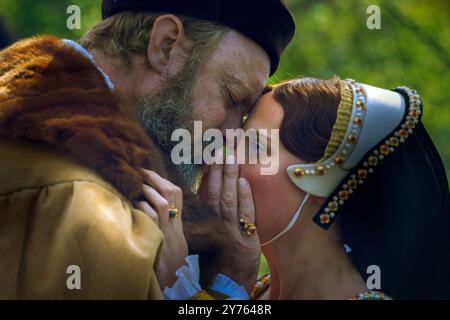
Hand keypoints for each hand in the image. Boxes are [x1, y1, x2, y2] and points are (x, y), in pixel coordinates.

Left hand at [135, 169, 187, 288]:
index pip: (178, 195)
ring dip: (148, 192)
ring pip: (162, 204)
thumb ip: (164, 225)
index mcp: (179, 225)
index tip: (149, 172)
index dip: (163, 180)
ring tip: (137, 187)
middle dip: (155, 179)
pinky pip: (150, 219)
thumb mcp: (170, 242)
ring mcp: (167, 234)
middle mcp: (175, 227)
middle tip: (140, 172)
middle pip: (172, 194)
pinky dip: (142, 208)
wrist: (172, 284)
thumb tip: (147, 204)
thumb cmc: (166, 264)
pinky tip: (134, 206)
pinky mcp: (157, 242)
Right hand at [198, 153, 260, 292]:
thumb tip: (205, 191)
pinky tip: (245, 182)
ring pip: (229, 197)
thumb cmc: (216, 260)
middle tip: (222, 145)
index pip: (207, 190)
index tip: (212, 153)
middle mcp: (216, 222)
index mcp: (207, 220)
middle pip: (217, 190)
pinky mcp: (247, 238)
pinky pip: (246, 215)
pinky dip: (245, 198)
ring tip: (232, 156)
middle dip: (220, 167)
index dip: (210, 172)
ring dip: (231, 176)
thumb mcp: (208, 235)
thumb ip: (207, 214)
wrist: (225, 285)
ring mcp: (231, 229)